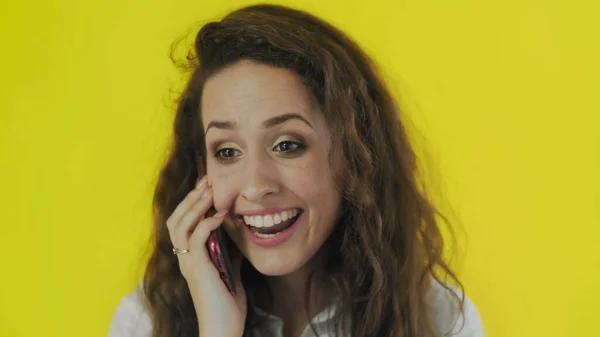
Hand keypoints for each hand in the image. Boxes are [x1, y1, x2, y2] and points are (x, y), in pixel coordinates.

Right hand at [166, 176, 245, 336]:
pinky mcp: (198, 269)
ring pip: (179, 225)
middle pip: (175, 219)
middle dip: (190, 198)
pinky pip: (196, 239)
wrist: (223, 329)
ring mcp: (189, 263)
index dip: (191, 203)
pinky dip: (206, 223)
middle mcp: (184, 258)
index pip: (182, 223)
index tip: (206, 186)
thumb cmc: (227, 306)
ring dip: (195, 205)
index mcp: (191, 258)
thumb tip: (238, 242)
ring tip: (209, 190)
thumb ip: (229, 257)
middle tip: (206, 180)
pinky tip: (220, 215)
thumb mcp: (230, 274)